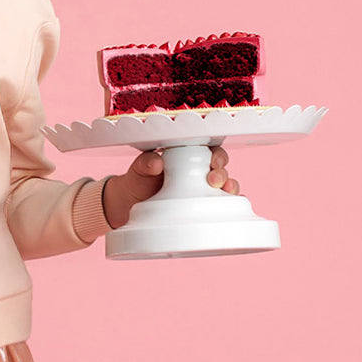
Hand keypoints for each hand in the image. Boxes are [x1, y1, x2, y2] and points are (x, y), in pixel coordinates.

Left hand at [103, 145, 239, 229]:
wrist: (130, 203)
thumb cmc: (138, 180)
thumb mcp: (139, 168)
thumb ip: (145, 162)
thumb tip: (156, 163)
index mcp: (189, 156)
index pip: (211, 152)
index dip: (217, 156)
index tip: (214, 161)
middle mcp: (200, 173)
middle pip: (222, 170)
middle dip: (223, 173)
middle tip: (213, 180)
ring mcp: (203, 192)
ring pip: (226, 187)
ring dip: (230, 188)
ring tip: (224, 191)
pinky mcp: (202, 209)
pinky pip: (222, 207)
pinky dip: (231, 207)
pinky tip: (231, 209)